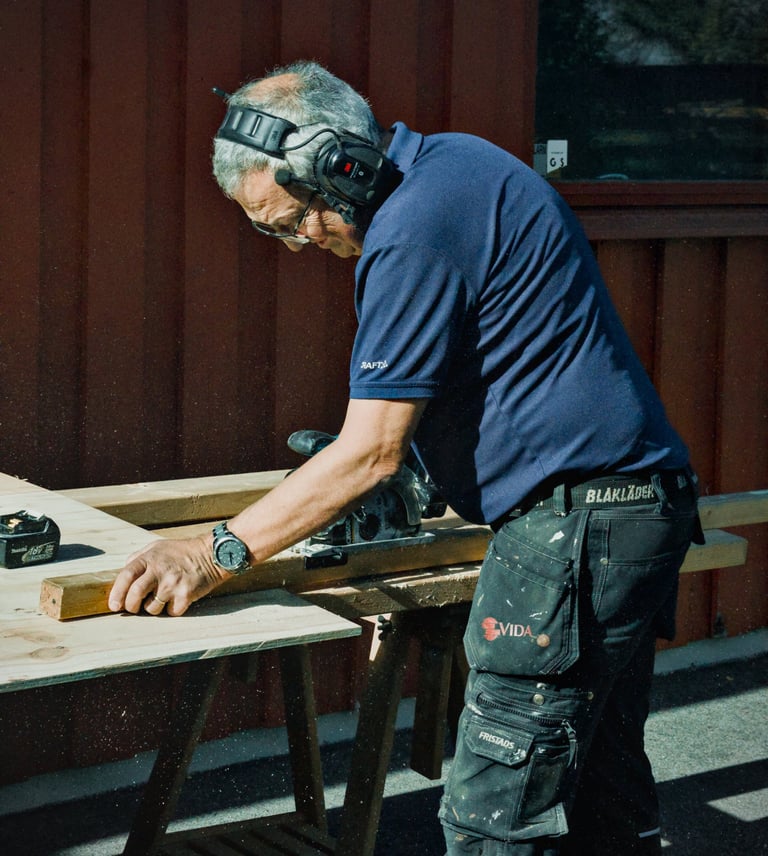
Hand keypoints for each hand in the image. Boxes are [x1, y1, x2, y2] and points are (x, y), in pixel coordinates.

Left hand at [108, 535, 231, 616]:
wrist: (211, 554)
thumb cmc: (181, 552)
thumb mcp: (157, 547)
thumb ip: (138, 558)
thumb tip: (123, 575)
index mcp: (149, 559)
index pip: (126, 576)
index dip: (117, 593)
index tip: (114, 605)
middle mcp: (159, 571)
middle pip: (135, 595)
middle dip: (131, 606)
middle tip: (134, 607)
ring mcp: (173, 584)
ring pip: (152, 608)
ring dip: (154, 608)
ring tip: (162, 597)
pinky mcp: (185, 595)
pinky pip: (171, 612)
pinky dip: (172, 609)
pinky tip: (177, 598)